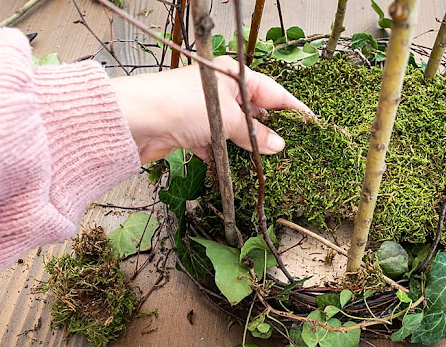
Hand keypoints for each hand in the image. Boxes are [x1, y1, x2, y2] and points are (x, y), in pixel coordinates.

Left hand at [110, 56, 310, 163]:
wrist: (134, 120)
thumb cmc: (182, 106)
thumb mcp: (228, 119)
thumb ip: (255, 134)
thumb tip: (278, 145)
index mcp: (233, 77)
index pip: (273, 92)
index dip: (293, 108)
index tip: (311, 123)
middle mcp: (220, 92)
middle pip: (253, 112)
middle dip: (268, 131)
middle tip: (289, 150)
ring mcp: (204, 111)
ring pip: (234, 131)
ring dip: (245, 147)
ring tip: (265, 164)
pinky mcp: (190, 131)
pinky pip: (215, 145)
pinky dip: (223, 156)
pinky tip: (234, 169)